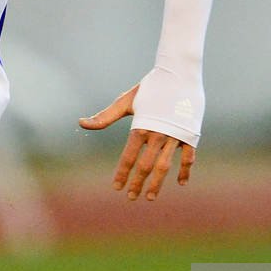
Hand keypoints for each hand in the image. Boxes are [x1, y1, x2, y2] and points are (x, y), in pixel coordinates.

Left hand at [79, 85, 195, 201]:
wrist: (180, 73)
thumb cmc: (151, 87)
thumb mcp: (126, 101)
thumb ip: (105, 117)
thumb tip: (80, 123)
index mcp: (141, 127)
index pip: (128, 157)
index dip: (122, 173)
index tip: (116, 187)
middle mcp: (157, 133)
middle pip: (145, 166)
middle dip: (137, 183)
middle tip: (131, 197)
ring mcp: (175, 135)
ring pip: (165, 165)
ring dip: (157, 183)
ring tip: (150, 197)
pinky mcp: (190, 134)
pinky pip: (188, 157)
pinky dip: (185, 170)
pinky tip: (180, 183)